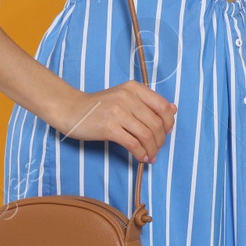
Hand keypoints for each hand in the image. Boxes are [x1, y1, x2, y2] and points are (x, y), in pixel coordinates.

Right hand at [52, 83, 175, 162]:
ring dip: (152, 149)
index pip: (163, 106)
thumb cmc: (100, 105)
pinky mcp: (109, 127)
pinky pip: (133, 144)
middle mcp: (127, 97)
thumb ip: (147, 102)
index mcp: (134, 88)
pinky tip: (141, 158)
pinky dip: (141, 154)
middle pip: (156, 123)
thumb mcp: (124, 96)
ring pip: (146, 135)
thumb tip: (173, 109)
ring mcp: (118, 112)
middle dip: (160, 140)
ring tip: (151, 156)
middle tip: (157, 148)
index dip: (168, 122)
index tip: (166, 132)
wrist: (72, 109)